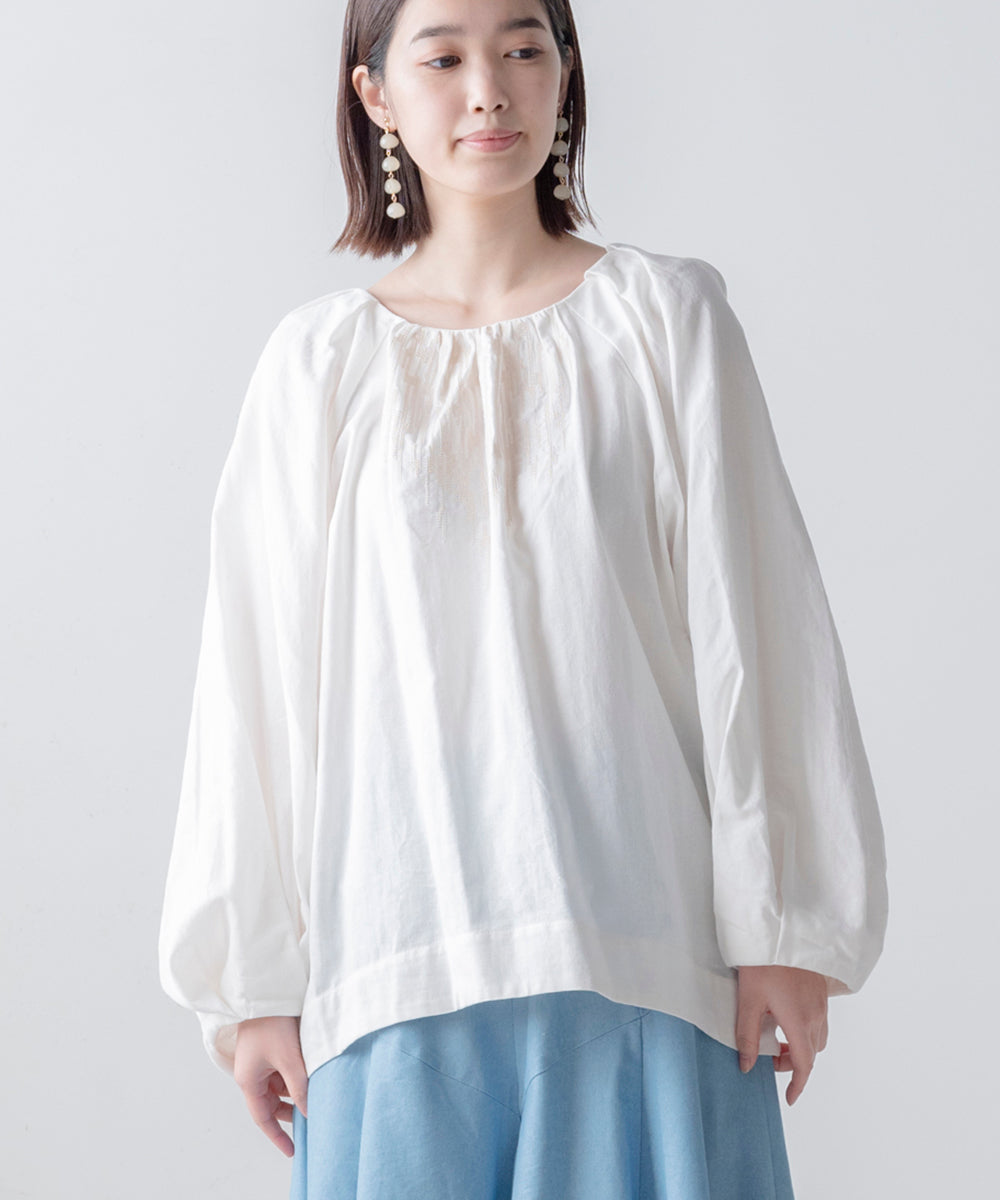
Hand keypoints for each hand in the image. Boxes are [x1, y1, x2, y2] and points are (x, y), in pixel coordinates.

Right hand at [233, 1015, 308, 1156]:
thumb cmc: (271, 1022)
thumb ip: (300, 1087)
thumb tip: (309, 1111)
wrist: (267, 990)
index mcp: (249, 1080)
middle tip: (313, 1118)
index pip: (263, 1117)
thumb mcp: (289, 1059)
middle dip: (291, 1110)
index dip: (277, 1136)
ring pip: (280, 1085)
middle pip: (273, 1102)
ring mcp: (261, 1060)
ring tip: (317, 1093)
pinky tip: (313, 1073)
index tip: (292, 1151)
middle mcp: (252, 1073)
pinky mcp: (269, 1048)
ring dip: (296, 1090)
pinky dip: (296, 1075)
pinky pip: (283, 1070)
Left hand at [735, 965, 828, 1105]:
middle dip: (795, 1063)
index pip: (805, 1064)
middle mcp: (817, 1014)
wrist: (782, 929)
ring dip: (801, 1045)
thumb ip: (747, 1035)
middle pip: (812, 1052)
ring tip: (777, 1038)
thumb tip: (746, 1065)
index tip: (789, 1098)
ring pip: (817, 1036)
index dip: (798, 1085)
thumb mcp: (749, 1000)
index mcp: (800, 1021)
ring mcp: (821, 1002)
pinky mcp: (821, 989)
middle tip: (770, 1059)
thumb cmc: (764, 963)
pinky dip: (806, 1029)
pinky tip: (786, 1016)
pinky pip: (819, 1020)